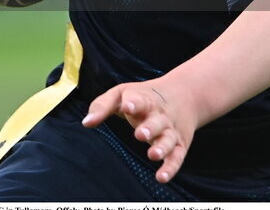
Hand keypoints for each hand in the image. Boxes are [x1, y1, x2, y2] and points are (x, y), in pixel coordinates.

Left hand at [82, 78, 197, 182]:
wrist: (184, 93)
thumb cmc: (143, 97)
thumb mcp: (122, 93)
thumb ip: (102, 106)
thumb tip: (85, 123)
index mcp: (145, 100)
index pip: (140, 100)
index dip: (134, 103)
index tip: (128, 106)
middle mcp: (160, 115)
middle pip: (156, 121)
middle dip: (149, 127)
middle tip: (140, 134)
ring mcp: (170, 130)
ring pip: (169, 139)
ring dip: (162, 147)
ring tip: (153, 154)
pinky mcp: (180, 144)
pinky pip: (177, 157)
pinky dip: (171, 167)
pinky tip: (161, 177)